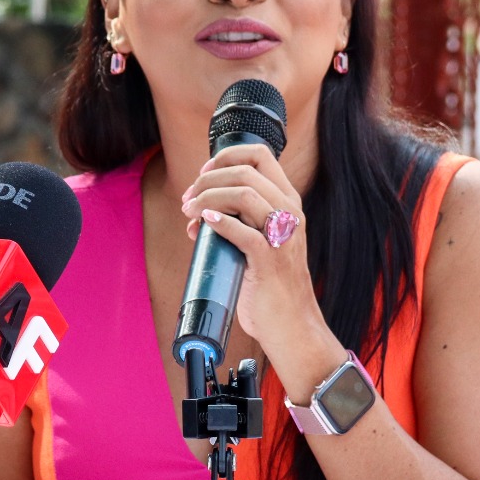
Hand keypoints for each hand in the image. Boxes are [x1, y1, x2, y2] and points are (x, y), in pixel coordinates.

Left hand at [179, 143, 332, 358]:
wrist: (291, 323)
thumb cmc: (271, 283)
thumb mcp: (263, 240)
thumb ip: (241, 221)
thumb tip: (199, 215)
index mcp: (288, 201)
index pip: (261, 156)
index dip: (226, 156)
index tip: (204, 172)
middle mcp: (288, 212)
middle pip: (245, 172)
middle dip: (207, 180)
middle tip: (187, 201)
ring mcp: (282, 235)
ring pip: (243, 195)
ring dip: (207, 198)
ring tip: (189, 214)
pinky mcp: (270, 260)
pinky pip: (243, 232)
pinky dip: (220, 224)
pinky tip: (204, 224)